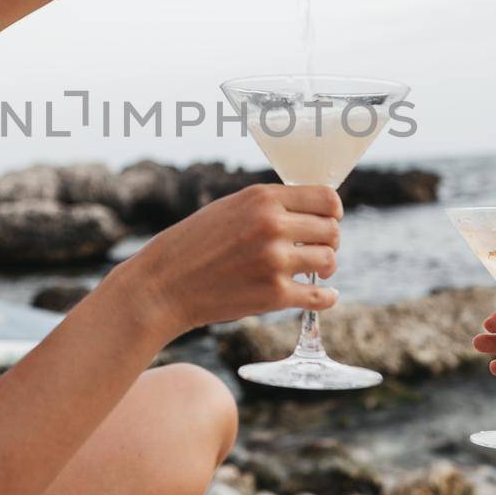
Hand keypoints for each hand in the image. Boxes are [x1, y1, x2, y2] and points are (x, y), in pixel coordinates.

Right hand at [116, 183, 343, 337]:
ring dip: (325, 268)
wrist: (163, 285)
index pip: (326, 198)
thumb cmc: (192, 245)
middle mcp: (273, 225)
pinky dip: (327, 297)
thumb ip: (268, 206)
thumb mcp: (229, 208)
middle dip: (329, 241)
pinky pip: (320, 296)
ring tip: (312, 271)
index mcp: (262, 198)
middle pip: (332, 230)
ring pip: (329, 261)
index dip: (333, 211)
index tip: (329, 220)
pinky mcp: (274, 295)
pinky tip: (325, 294)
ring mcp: (275, 261)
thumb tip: (310, 211)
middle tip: (317, 250)